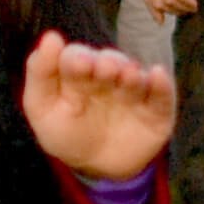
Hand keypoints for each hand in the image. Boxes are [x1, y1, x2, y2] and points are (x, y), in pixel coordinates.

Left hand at [20, 33, 176, 181]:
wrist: (96, 166)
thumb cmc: (65, 133)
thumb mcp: (42, 108)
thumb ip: (40, 74)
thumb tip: (50, 37)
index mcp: (79, 72)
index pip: (75, 58)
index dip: (75, 59)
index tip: (77, 63)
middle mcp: (109, 76)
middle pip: (108, 63)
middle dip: (107, 64)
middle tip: (104, 67)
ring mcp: (134, 91)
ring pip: (134, 77)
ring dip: (131, 74)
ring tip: (127, 74)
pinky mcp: (157, 110)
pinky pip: (162, 95)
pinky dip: (161, 85)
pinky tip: (157, 75)